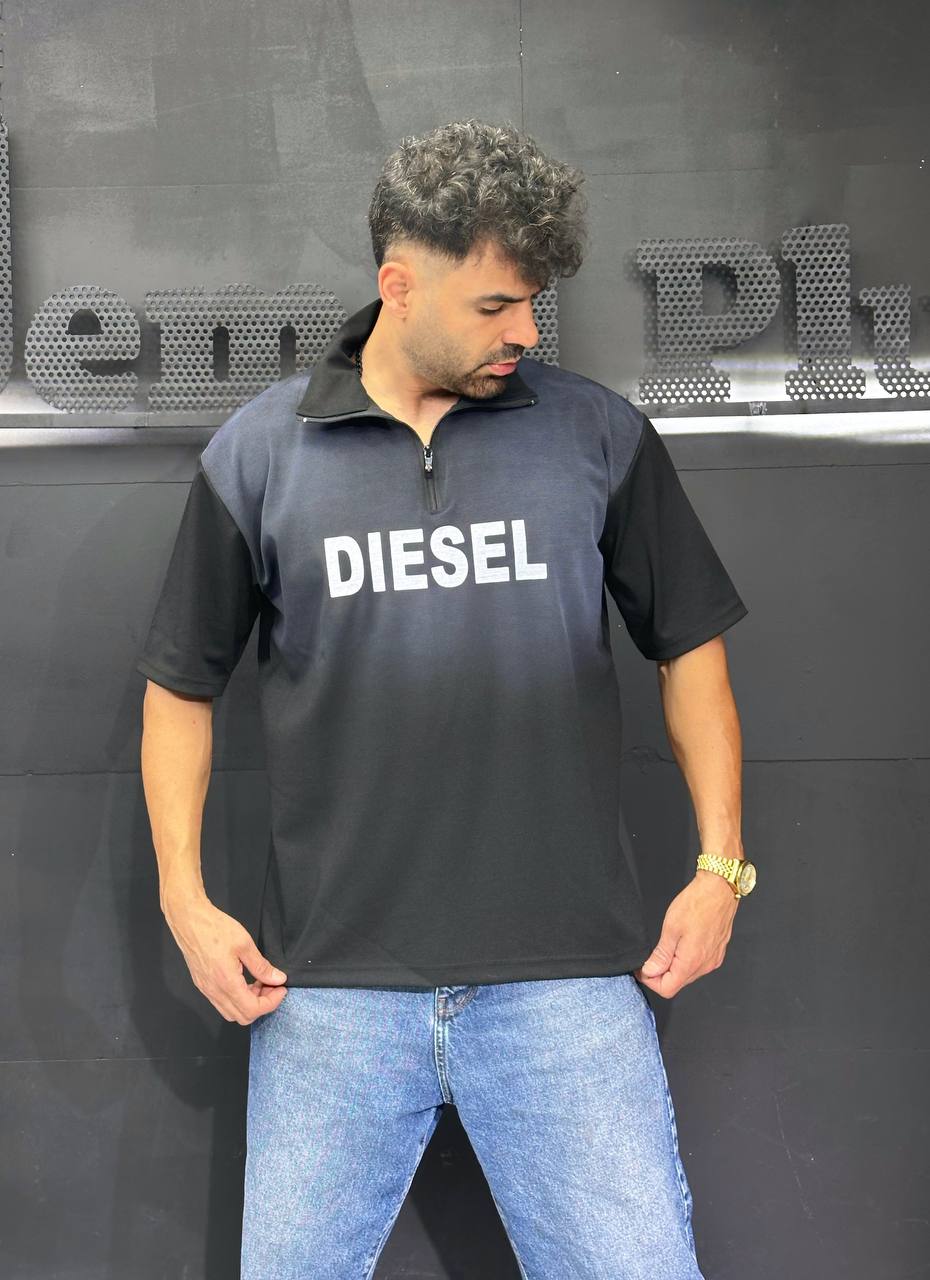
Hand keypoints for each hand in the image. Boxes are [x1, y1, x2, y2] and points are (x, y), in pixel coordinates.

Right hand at [163, 892, 288, 1024]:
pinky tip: (245, 980)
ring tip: (259, 982)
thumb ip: (261, 966)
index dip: (271, 1003)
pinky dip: (237, 998)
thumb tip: (278, 979)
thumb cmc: (215, 929)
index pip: (252, 1009)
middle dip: (262, 1005)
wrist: (189, 921)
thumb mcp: (245, 944)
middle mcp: (214, 992)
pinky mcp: (202, 985)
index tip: (281, 989)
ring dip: (249, 1003)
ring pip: (231, 1012)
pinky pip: (222, 1003)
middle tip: (271, 986)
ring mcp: (206, 990)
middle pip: (242, 1017)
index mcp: (226, 982)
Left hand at [634, 871, 738, 998]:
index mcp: (691, 962)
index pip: (667, 989)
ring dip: (673, 967)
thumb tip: (650, 971)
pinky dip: (685, 960)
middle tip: (651, 956)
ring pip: (687, 975)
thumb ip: (661, 955)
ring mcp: (713, 959)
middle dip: (661, 974)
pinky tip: (681, 944)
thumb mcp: (671, 928)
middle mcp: (705, 965)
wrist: (719, 889)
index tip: (643, 968)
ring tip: (667, 946)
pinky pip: (698, 965)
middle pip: (677, 983)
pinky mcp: (717, 952)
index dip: (651, 981)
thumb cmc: (697, 904)